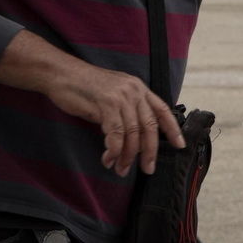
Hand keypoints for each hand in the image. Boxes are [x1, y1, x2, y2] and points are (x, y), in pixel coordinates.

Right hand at [41, 65, 185, 176]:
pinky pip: (115, 134)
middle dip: (149, 152)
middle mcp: (134, 91)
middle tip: (147, 169)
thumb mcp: (115, 93)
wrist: (62, 74)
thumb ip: (128, 108)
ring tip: (121, 169)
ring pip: (132, 134)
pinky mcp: (106, 105)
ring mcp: (121, 97)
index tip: (179, 145)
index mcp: (139, 88)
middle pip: (149, 127)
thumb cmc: (85, 87)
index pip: (162, 110)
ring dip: (128, 156)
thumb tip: (137, 135)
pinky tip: (109, 158)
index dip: (173, 129)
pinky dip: (114, 150)